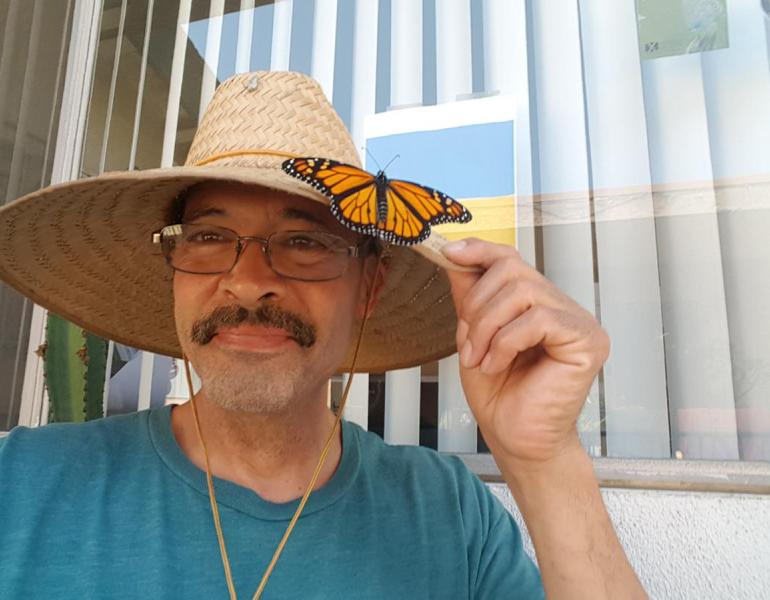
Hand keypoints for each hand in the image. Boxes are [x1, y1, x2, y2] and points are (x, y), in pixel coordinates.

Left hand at [441, 238, 609, 469]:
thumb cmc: (500, 395)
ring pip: (523, 291)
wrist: (516, 440)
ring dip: (487, 327)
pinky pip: (539, 319)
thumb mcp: (473, 337)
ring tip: (479, 359)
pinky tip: (498, 365)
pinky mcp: (587, 340)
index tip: (447, 253)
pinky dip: (506, 342)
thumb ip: (469, 298)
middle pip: (513, 270)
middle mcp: (562, 306)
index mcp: (537, 303)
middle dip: (477, 306)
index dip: (479, 251)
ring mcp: (578, 321)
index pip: (511, 259)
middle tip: (467, 346)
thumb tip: (455, 257)